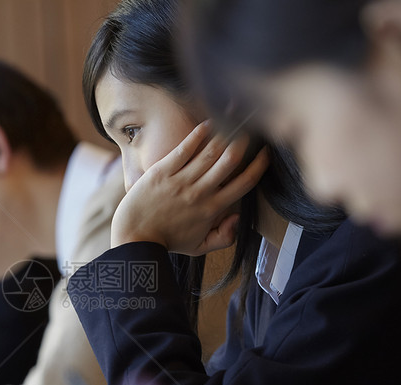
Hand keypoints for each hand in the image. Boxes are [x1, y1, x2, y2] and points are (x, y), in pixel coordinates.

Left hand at [111, 121, 269, 255]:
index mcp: (213, 209)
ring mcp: (181, 180)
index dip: (259, 165)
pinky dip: (198, 135)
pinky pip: (184, 149)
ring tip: (234, 121)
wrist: (135, 238)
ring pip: (210, 152)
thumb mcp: (199, 247)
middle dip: (244, 142)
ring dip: (225, 134)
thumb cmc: (167, 242)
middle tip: (251, 129)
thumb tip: (238, 218)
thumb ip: (224, 237)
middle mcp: (200, 192)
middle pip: (230, 161)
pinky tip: (209, 123)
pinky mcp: (162, 172)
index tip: (265, 153)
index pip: (244, 182)